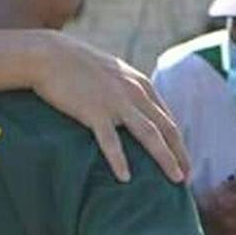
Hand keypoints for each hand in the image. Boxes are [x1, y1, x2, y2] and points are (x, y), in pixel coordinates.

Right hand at [31, 35, 188, 184]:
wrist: (48, 55)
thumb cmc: (76, 65)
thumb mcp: (111, 73)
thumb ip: (127, 89)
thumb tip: (134, 107)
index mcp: (140, 84)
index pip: (167, 119)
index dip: (178, 142)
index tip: (183, 162)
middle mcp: (134, 93)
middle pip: (166, 129)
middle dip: (180, 155)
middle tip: (187, 179)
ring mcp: (116, 102)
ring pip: (150, 135)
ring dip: (165, 159)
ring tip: (176, 179)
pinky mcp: (94, 111)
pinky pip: (110, 141)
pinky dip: (119, 160)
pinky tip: (125, 178)